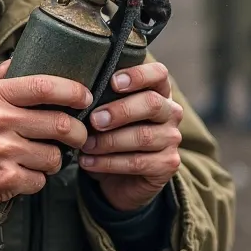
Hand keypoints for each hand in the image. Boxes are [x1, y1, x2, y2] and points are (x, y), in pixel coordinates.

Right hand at [0, 62, 90, 212]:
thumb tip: (21, 58)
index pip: (44, 86)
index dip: (73, 91)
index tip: (84, 97)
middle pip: (60, 124)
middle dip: (76, 132)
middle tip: (76, 135)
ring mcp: (2, 152)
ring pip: (53, 157)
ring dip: (54, 159)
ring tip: (41, 157)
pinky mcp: (4, 180)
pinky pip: (39, 181)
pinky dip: (36, 179)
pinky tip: (22, 173)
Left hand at [79, 61, 182, 211]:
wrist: (121, 177)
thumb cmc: (110, 133)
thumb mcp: (105, 112)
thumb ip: (101, 98)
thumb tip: (79, 93)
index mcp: (158, 91)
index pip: (158, 73)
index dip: (138, 75)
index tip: (113, 82)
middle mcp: (170, 112)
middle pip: (152, 103)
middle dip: (120, 111)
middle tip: (94, 120)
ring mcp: (171, 138)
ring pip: (143, 136)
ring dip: (109, 141)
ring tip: (85, 145)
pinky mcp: (167, 164)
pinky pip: (138, 162)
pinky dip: (108, 162)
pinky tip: (88, 162)